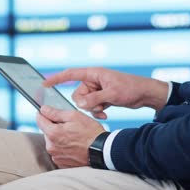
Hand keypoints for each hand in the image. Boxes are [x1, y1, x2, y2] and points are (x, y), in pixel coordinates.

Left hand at [36, 105, 105, 167]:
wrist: (102, 151)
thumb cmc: (90, 132)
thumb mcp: (74, 116)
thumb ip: (55, 113)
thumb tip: (43, 109)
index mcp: (52, 133)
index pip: (39, 120)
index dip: (43, 114)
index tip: (47, 112)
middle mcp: (51, 146)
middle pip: (46, 131)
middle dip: (54, 127)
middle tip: (69, 126)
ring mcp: (56, 156)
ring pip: (52, 142)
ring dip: (59, 138)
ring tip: (74, 137)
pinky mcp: (61, 163)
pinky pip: (58, 151)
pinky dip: (63, 148)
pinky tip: (74, 146)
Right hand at [43, 67, 168, 118]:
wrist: (146, 94)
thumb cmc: (131, 88)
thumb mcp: (112, 94)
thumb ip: (94, 99)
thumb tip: (79, 104)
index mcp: (93, 74)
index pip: (70, 74)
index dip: (56, 79)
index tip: (44, 84)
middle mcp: (93, 81)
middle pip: (77, 94)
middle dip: (85, 104)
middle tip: (98, 107)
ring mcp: (97, 90)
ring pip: (84, 103)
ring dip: (92, 110)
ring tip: (105, 111)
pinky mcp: (102, 97)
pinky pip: (91, 107)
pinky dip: (97, 112)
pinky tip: (106, 115)